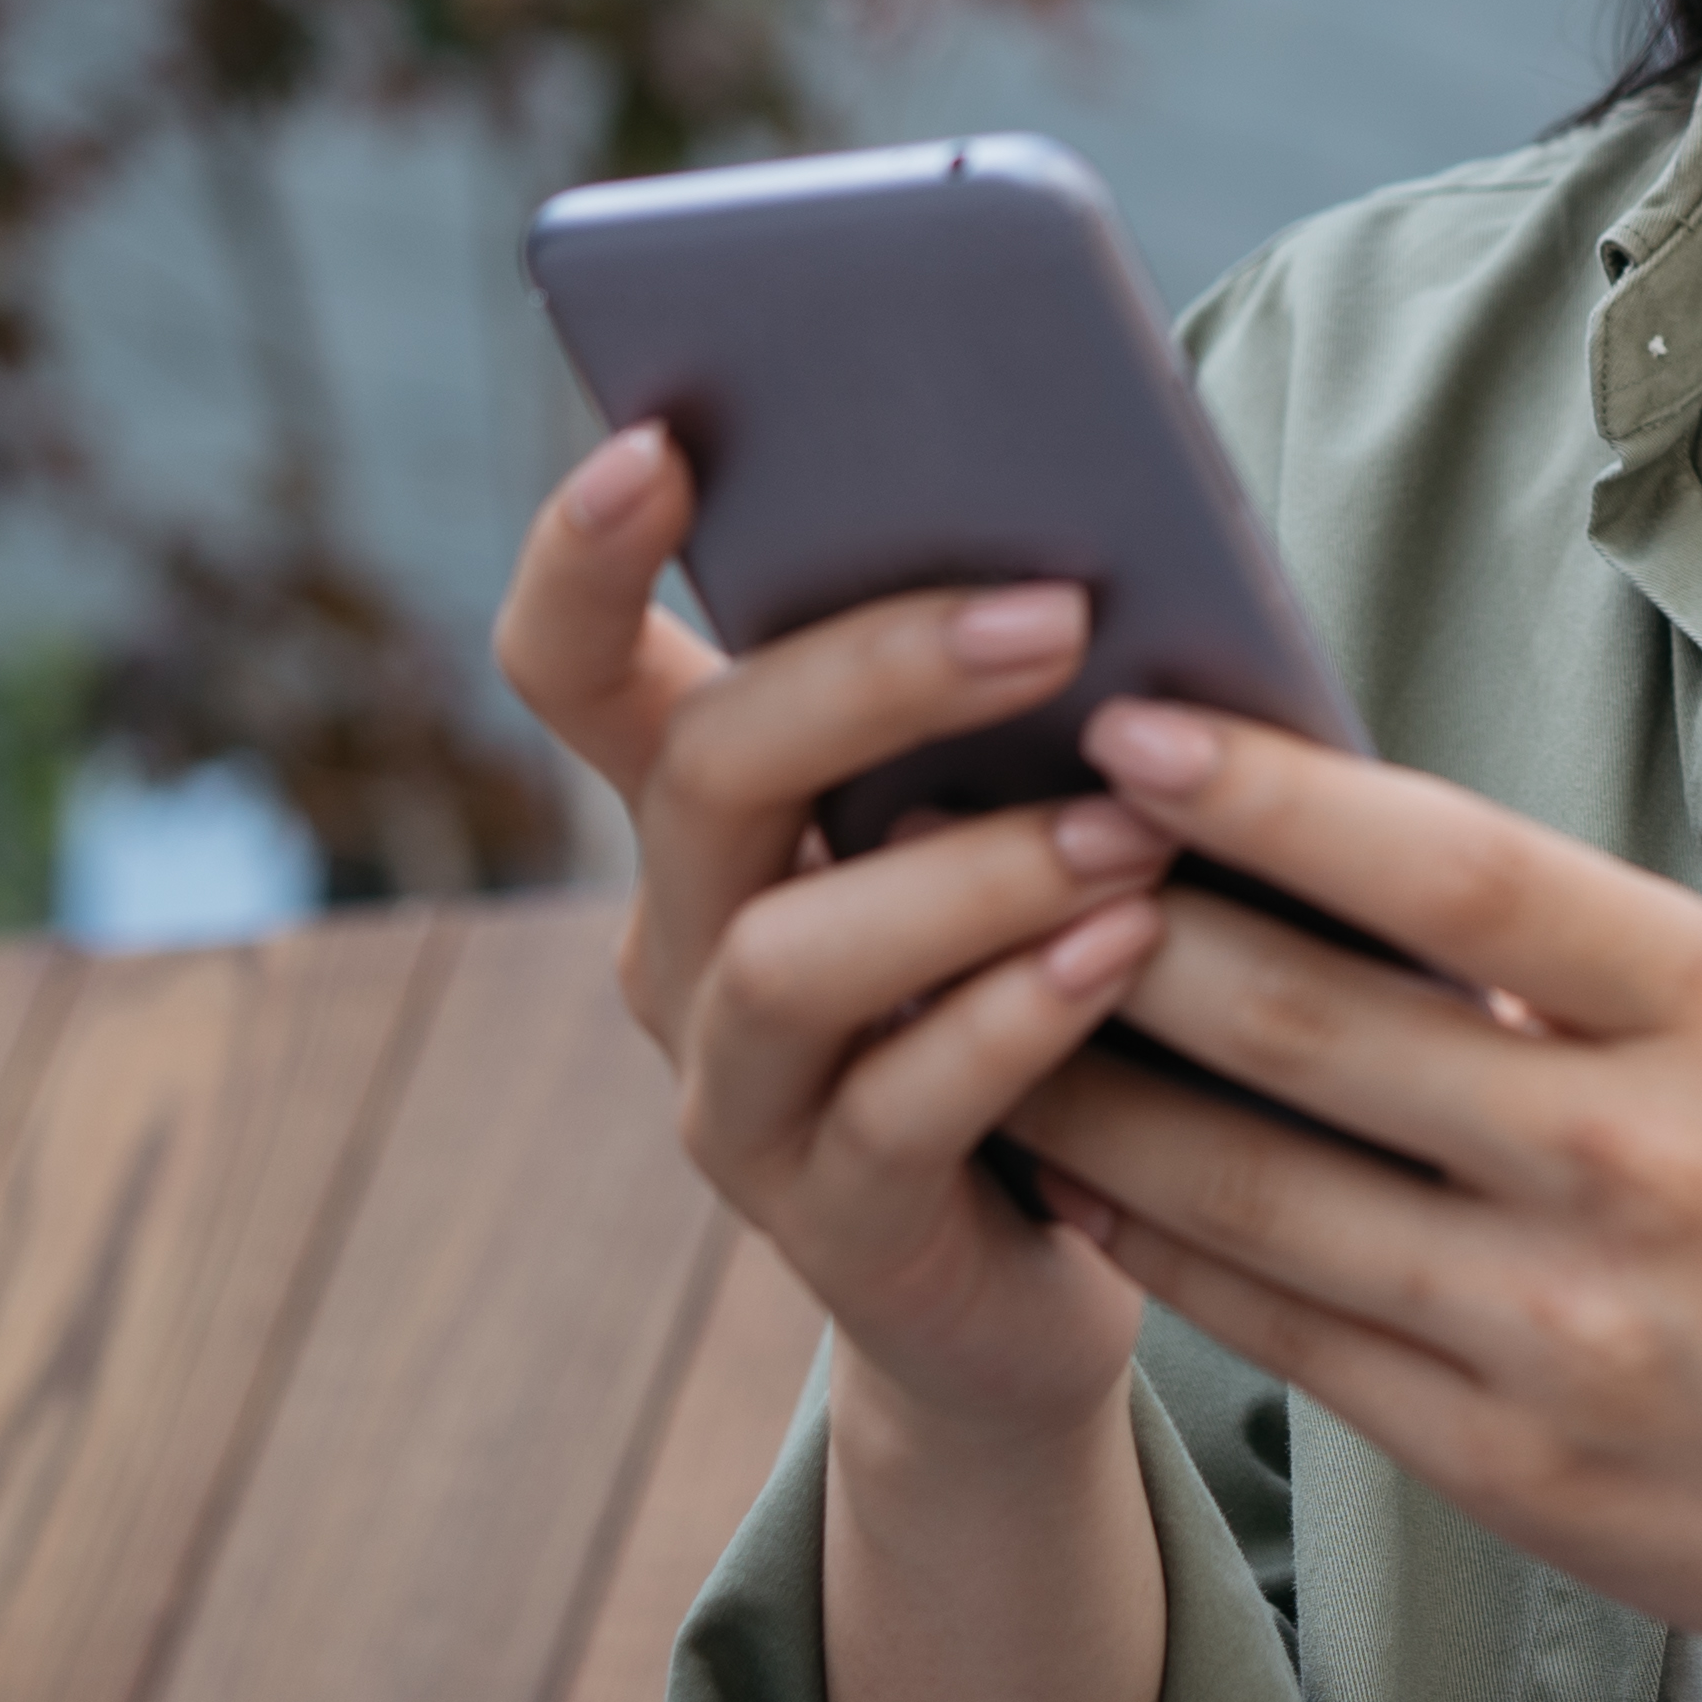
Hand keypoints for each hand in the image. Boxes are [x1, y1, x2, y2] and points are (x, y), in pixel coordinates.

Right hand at [488, 423, 1171, 1455]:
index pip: (573, 667)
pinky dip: (1013, 1019)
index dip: (581, 557)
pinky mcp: (836, 1224)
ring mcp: (741, 1093)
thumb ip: (1020, 705)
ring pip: (781, 958)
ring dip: (966, 873)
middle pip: (701, 773)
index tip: (656, 438)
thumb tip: (1121, 531)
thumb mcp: (1019, 819)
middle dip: (870, 675)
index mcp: (710, 815)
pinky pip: (898, 1115)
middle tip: (1057, 612)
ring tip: (1128, 825)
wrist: (1058, 1263)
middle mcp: (683, 943)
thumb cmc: (1054, 977)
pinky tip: (1123, 951)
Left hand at [1004, 699, 1701, 1701]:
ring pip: (1256, 1188)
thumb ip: (1571, 968)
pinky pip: (1282, 1332)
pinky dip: (1161, 1243)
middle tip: (988, 851)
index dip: (1276, 796)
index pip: (1456, 871)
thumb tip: (1333, 852)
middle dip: (1122, 930)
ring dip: (1089, 1091)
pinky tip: (1080, 1178)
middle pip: (1313, 1026)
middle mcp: (1635, 1159)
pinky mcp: (1510, 1465)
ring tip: (972, 1006)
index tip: (1134, 728)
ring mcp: (1565, 1327)